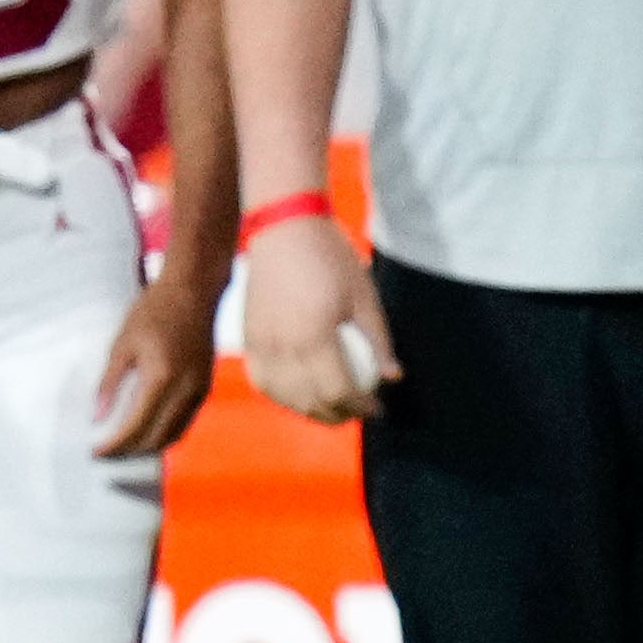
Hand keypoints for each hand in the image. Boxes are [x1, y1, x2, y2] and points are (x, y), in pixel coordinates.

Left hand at [90, 259, 218, 458]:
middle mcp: (185, 390)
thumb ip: (109, 383)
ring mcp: (199, 390)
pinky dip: (165, 432)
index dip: (114, 444)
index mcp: (161, 378)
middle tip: (106, 452)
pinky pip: (185, 421)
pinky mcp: (205, 386)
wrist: (193, 289)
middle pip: (156, 439)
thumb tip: (97, 416)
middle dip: (130, 452)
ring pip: (174, 435)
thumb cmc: (155, 309)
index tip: (95, 452)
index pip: (135, 427)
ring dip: (148, 446)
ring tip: (124, 445)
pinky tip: (147, 428)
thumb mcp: (122, 343)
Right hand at [240, 206, 395, 420]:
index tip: (377, 407)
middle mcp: (283, 347)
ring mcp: (261, 346)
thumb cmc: (331, 258)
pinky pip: (264, 383)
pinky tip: (302, 395)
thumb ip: (378, 340)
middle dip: (339, 414)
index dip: (361, 406)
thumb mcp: (365, 296)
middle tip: (359, 411)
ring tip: (334, 407)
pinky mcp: (249, 341)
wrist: (284, 228)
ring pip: (285, 398)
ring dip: (312, 410)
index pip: (338, 391)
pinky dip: (284, 396)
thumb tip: (394, 377)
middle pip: (311, 401)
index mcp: (314, 336)